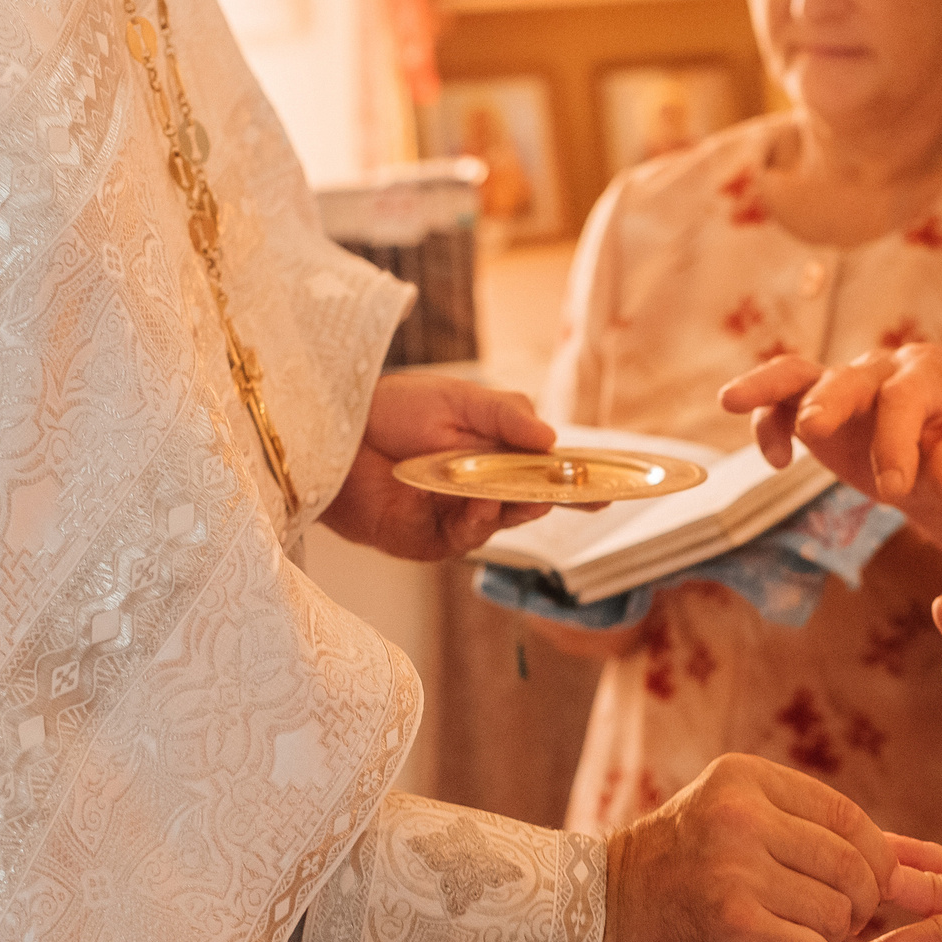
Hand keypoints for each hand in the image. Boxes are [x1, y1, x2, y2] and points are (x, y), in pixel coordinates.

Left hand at [322, 372, 559, 559]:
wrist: (330, 437)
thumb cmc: (391, 409)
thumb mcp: (457, 400)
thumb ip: (507, 417)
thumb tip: (553, 440)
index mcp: (492, 452)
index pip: (542, 470)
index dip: (576, 482)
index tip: (611, 489)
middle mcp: (480, 488)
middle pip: (530, 502)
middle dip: (553, 499)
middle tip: (575, 496)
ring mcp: (455, 517)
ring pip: (502, 523)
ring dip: (513, 509)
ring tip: (512, 494)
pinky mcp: (429, 541)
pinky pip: (466, 538)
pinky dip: (478, 523)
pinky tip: (477, 505)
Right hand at [594, 754, 897, 941]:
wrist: (593, 916)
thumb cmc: (677, 876)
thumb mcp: (737, 827)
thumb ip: (818, 837)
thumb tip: (918, 869)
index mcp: (745, 778)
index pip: (849, 818)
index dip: (875, 861)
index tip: (864, 889)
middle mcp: (740, 814)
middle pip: (856, 868)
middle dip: (858, 907)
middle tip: (828, 923)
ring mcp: (732, 868)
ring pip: (838, 915)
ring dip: (825, 938)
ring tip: (785, 933)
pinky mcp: (729, 924)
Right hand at [718, 345, 941, 582]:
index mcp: (930, 374)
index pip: (904, 397)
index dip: (896, 440)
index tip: (894, 490)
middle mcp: (883, 368)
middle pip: (848, 377)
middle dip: (829, 402)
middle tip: (813, 431)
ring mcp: (844, 384)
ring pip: (799, 373)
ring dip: (766, 387)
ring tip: (730, 400)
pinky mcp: (814, 405)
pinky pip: (780, 403)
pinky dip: (766, 423)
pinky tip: (776, 461)